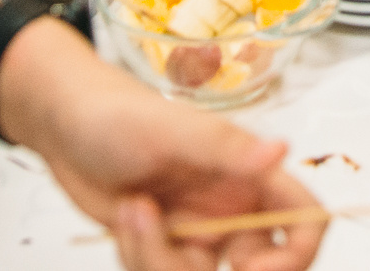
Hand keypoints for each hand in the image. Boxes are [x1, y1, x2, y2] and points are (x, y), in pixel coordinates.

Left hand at [0, 19, 324, 270]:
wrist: (66, 126)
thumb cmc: (118, 113)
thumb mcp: (170, 129)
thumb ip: (225, 146)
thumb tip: (281, 149)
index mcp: (248, 172)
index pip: (303, 219)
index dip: (295, 254)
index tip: (247, 267)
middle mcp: (232, 206)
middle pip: (258, 266)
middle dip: (203, 269)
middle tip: (175, 254)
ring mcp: (199, 230)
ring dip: (160, 261)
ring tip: (131, 213)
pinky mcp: (165, 247)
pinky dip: (140, 259)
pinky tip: (123, 219)